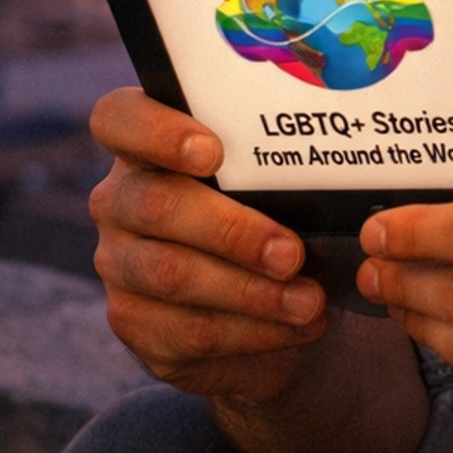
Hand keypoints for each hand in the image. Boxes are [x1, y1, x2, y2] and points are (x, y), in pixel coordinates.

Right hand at [88, 87, 328, 402]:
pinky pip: (185, 331)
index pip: (119, 120)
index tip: (212, 152)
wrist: (269, 304)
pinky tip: (294, 327)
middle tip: (293, 253)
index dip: (157, 132)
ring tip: (308, 301)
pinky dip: (250, 332)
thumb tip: (333, 170)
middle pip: (154, 204)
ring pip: (171, 274)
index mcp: (145, 147)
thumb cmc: (276, 218)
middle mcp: (120, 201)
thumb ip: (278, 171)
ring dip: (249, 291)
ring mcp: (119, 264)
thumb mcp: (276, 186)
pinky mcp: (133, 323)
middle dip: (232, 231)